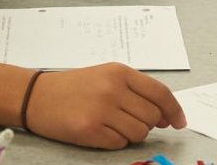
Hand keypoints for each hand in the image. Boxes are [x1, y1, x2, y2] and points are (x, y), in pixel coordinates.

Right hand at [25, 63, 185, 148]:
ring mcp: (101, 110)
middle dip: (149, 124)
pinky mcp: (89, 130)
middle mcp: (113, 89)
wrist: (36, 95)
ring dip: (133, 134)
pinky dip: (116, 142)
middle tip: (133, 121)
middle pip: (152, 116)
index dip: (175, 110)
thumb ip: (137, 90)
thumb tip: (165, 115)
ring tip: (114, 125)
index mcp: (121, 72)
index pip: (160, 93)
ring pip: (138, 132)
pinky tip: (102, 132)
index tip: (180, 122)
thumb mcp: (108, 76)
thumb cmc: (75, 86)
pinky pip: (119, 144)